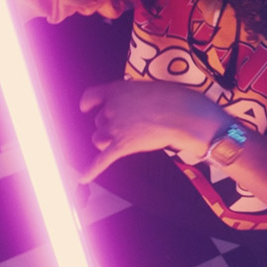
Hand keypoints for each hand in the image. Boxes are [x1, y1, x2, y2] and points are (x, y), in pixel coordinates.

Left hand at [78, 79, 226, 183]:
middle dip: (109, 124)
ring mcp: (116, 128)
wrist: (183, 114)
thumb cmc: (174, 99)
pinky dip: (91, 170)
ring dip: (105, 141)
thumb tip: (133, 108)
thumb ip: (133, 97)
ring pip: (98, 138)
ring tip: (119, 141)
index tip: (86, 107)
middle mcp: (112, 108)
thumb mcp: (147, 88)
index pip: (92, 96)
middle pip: (98, 120)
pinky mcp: (123, 146)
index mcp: (117, 90)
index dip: (88, 103)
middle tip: (128, 126)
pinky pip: (102, 160)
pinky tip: (83, 178)